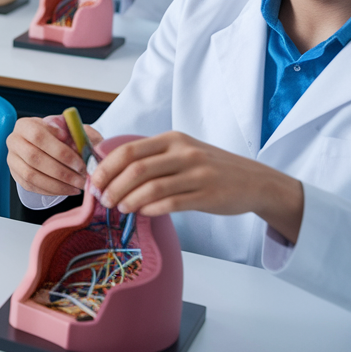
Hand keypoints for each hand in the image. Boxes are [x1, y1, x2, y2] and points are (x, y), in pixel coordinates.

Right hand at [7, 115, 102, 196]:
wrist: (44, 143)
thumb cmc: (56, 135)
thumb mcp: (65, 127)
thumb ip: (71, 132)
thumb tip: (76, 143)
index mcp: (25, 125)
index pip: (39, 136)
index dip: (60, 151)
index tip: (79, 163)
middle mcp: (14, 141)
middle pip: (34, 158)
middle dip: (61, 171)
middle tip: (81, 178)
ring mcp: (12, 159)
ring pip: (31, 175)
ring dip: (57, 184)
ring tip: (76, 186)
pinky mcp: (15, 174)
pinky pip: (31, 186)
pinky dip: (51, 190)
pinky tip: (67, 189)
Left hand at [92, 131, 304, 242]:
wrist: (255, 181)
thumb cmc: (210, 167)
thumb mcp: (182, 152)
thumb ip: (152, 158)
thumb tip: (112, 173)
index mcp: (172, 139)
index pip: (129, 151)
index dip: (107, 168)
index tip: (95, 182)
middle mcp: (184, 152)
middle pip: (136, 169)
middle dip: (114, 186)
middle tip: (104, 200)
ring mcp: (197, 173)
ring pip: (151, 188)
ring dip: (129, 200)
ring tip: (121, 208)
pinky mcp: (207, 195)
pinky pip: (171, 203)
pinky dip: (151, 209)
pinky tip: (143, 213)